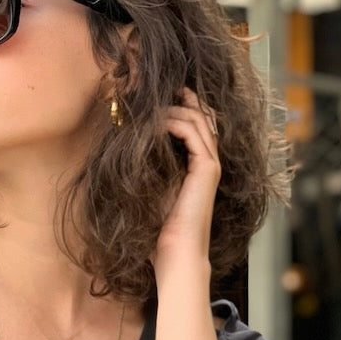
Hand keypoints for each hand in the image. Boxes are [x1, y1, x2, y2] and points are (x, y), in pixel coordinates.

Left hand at [152, 87, 220, 277]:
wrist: (174, 253)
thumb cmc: (159, 231)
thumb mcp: (150, 190)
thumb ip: (149, 168)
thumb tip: (130, 145)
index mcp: (198, 168)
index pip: (197, 127)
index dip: (184, 107)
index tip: (164, 95)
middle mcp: (208, 163)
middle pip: (202, 117)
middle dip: (183, 99)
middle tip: (163, 87)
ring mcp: (211, 164)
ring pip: (198, 120)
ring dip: (174, 109)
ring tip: (153, 106)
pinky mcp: (208, 168)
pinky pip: (193, 132)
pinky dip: (173, 122)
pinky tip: (155, 123)